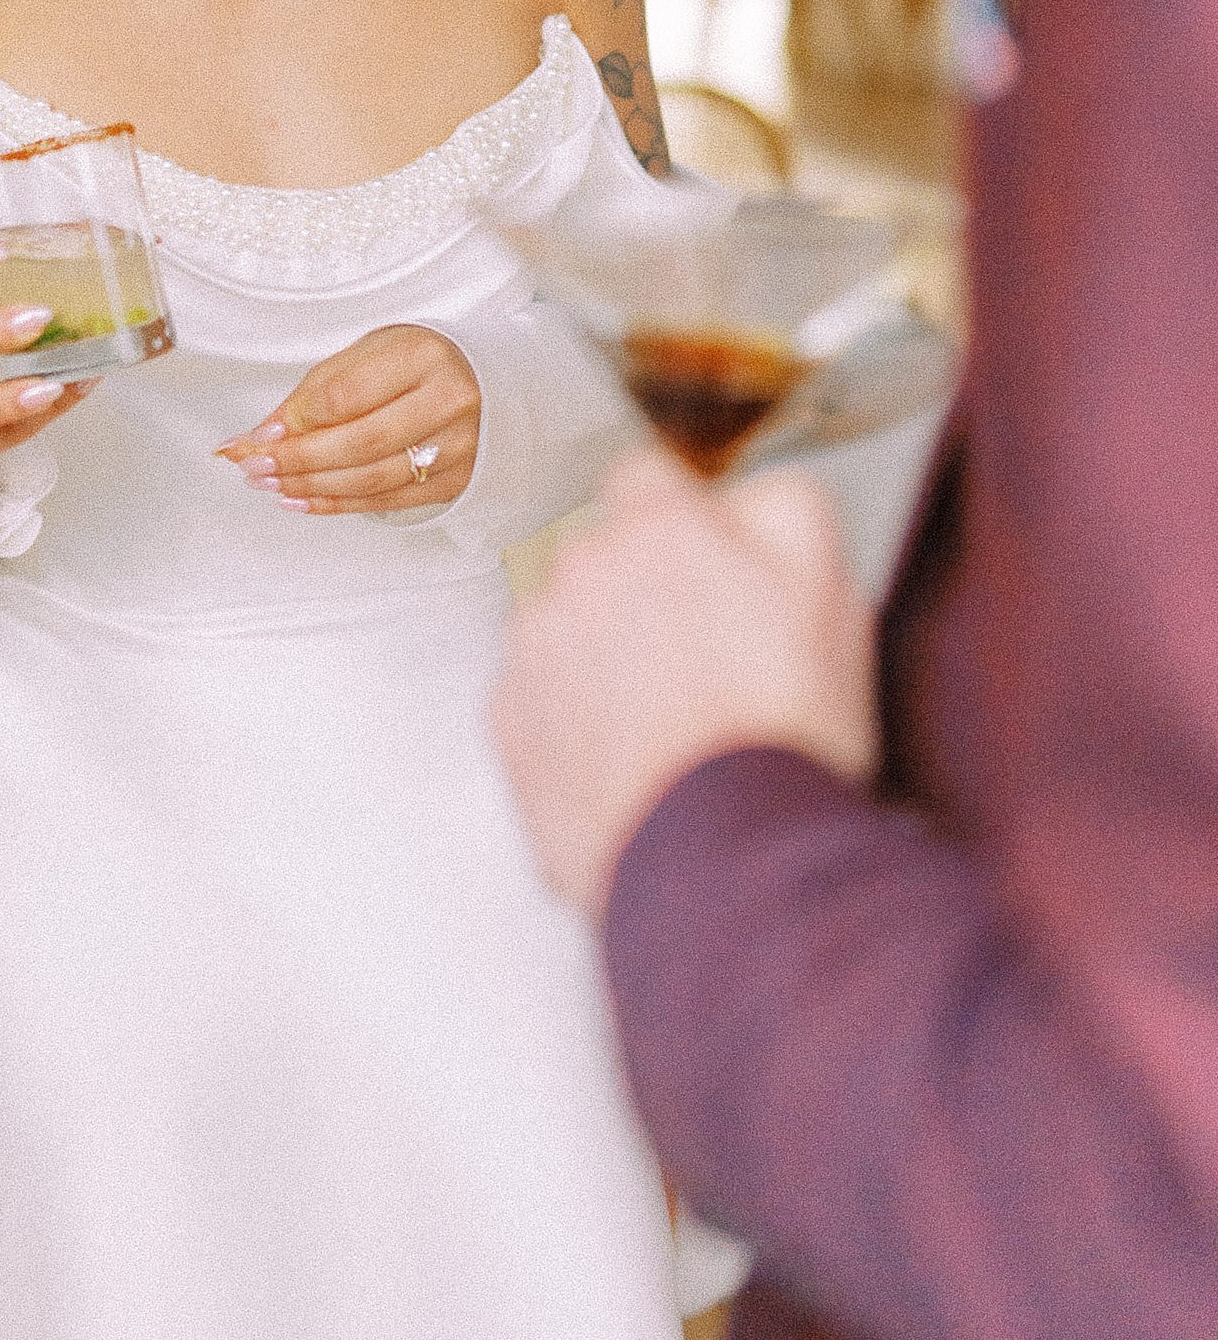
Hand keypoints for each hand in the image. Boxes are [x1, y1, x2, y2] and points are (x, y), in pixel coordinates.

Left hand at [217, 324, 479, 513]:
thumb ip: (318, 389)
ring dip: (311, 487)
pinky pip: (388, 502)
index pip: (347, 395)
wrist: (492, 384)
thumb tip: (260, 433)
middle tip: (254, 467)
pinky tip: (302, 501)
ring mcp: (460, 446)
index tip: (257, 436)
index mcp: (423, 354)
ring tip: (269, 485)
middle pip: (359, 443)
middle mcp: (450, 400)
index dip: (296, 421)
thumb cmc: (418, 364)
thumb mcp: (371, 353)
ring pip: (372, 479)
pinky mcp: (458, 482)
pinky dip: (338, 504)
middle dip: (298, 461)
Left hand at [491, 450, 877, 920]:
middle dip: (640, 593)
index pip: (647, 478)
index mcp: (658, 528)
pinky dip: (569, 720)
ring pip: (565, 626)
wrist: (722, 861)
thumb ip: (784, 513)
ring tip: (667, 728)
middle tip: (701, 665)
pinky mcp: (506, 719)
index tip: (704, 569)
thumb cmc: (782, 736)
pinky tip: (629, 762)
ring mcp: (532, 645)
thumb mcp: (833, 593)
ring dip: (602, 656)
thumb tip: (748, 499)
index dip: (681, 524)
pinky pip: (535, 697)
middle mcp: (578, 569)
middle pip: (602, 557)